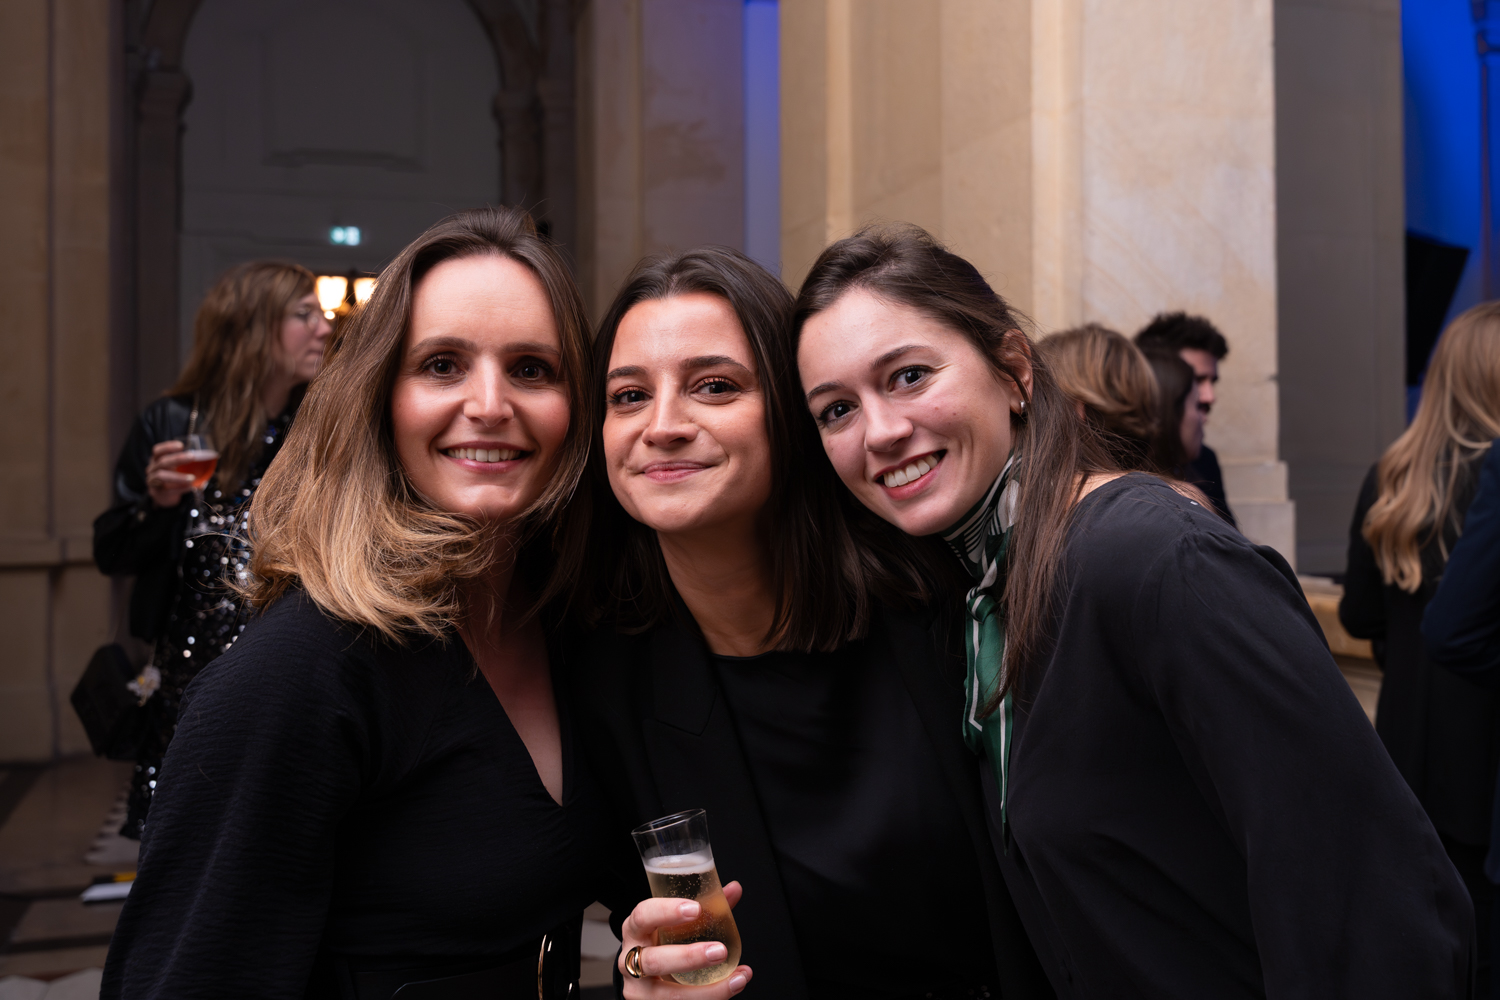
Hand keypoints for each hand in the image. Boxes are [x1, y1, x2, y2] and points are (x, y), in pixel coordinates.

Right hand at [144, 441, 195, 508]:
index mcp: (157, 459)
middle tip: (192, 457)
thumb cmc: (173, 476)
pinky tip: (190, 487)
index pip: (158, 450)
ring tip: (192, 478)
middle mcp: (153, 468)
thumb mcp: (177, 467)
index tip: (181, 446)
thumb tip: (212, 457)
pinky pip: (167, 489)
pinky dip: (180, 488)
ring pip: (161, 476)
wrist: (163, 496)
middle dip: (177, 458)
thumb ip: (187, 462)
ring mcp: (152, 480)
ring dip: (178, 476)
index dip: (168, 447)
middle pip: (162, 461)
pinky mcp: (156, 492)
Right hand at [618, 881, 750, 998]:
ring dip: (707, 991)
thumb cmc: (662, 943)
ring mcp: (640, 991)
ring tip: (737, 979)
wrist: (646, 978)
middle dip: (688, 958)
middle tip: (719, 951)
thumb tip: (734, 890)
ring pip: (669, 996)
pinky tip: (733, 987)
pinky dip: (712, 999)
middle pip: (653, 962)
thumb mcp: (675, 925)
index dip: (666, 911)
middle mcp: (630, 961)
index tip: (695, 909)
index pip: (642, 916)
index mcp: (635, 931)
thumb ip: (705, 908)